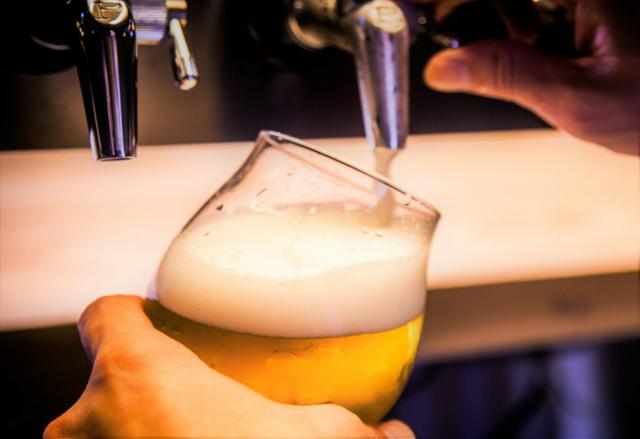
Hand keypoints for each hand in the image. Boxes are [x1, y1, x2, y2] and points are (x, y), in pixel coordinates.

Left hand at [44, 295, 413, 437]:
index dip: (130, 311)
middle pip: (103, 381)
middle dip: (140, 390)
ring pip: (96, 432)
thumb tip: (396, 435)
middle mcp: (86, 419)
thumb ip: (352, 429)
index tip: (156, 319)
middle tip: (185, 403)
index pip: (107, 315)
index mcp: (135, 374)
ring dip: (131, 435)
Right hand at [421, 0, 639, 153]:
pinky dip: (508, 27)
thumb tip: (444, 68)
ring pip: (511, 3)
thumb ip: (507, 76)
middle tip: (443, 40)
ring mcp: (580, 3)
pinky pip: (529, 10)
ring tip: (483, 52)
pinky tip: (507, 49)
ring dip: (487, 20)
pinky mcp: (580, 11)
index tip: (417, 17)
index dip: (449, 2)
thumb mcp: (577, 98)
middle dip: (464, 10)